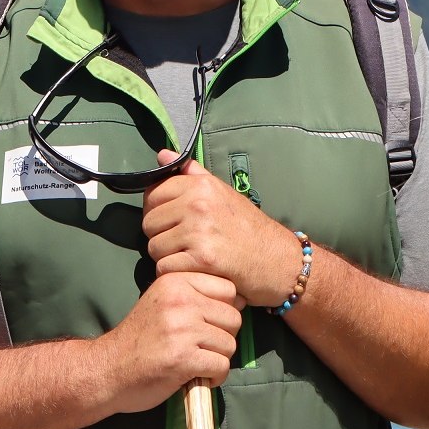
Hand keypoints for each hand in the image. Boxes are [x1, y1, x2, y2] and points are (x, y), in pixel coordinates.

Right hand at [95, 271, 243, 414]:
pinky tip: (197, 376)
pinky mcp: (183, 358)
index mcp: (175, 282)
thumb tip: (240, 300)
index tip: (209, 325)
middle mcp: (180, 301)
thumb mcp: (161, 302)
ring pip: (230, 343)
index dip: (225, 309)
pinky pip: (221, 366)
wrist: (106, 370)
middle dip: (224, 336)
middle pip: (233, 317)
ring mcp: (182, 330)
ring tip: (198, 362)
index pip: (228, 288)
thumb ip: (194, 296)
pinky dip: (215, 377)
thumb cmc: (138, 340)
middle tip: (204, 348)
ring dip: (218, 358)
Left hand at [142, 148, 301, 307]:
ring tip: (190, 257)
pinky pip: (164, 268)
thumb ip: (191, 173)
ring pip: (154, 248)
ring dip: (167, 257)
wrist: (279, 260)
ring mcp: (199, 231)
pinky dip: (175, 273)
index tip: (173, 222)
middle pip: (149, 223)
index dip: (157, 211)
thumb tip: (161, 154)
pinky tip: (193, 270)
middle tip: (183, 243)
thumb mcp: (223, 193)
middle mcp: (198, 204)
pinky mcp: (202, 258)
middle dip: (161, 236)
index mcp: (201, 185)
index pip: (152, 194)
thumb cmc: (250, 228)